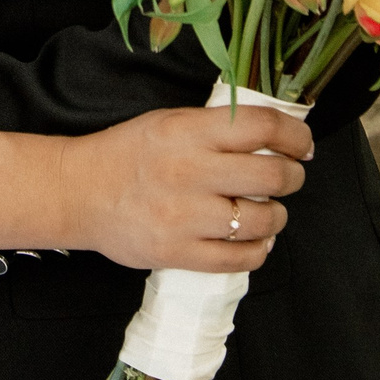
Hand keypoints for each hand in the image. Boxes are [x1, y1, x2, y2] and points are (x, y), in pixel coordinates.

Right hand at [56, 105, 310, 273]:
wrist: (78, 192)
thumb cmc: (126, 154)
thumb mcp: (168, 122)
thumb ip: (216, 127)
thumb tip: (273, 134)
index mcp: (186, 131)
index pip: (261, 127)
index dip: (294, 136)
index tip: (302, 146)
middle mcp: (188, 171)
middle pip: (271, 176)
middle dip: (292, 177)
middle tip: (288, 178)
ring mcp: (184, 216)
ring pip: (261, 220)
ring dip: (276, 217)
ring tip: (268, 212)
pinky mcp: (178, 252)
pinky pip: (239, 258)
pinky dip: (258, 250)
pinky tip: (254, 240)